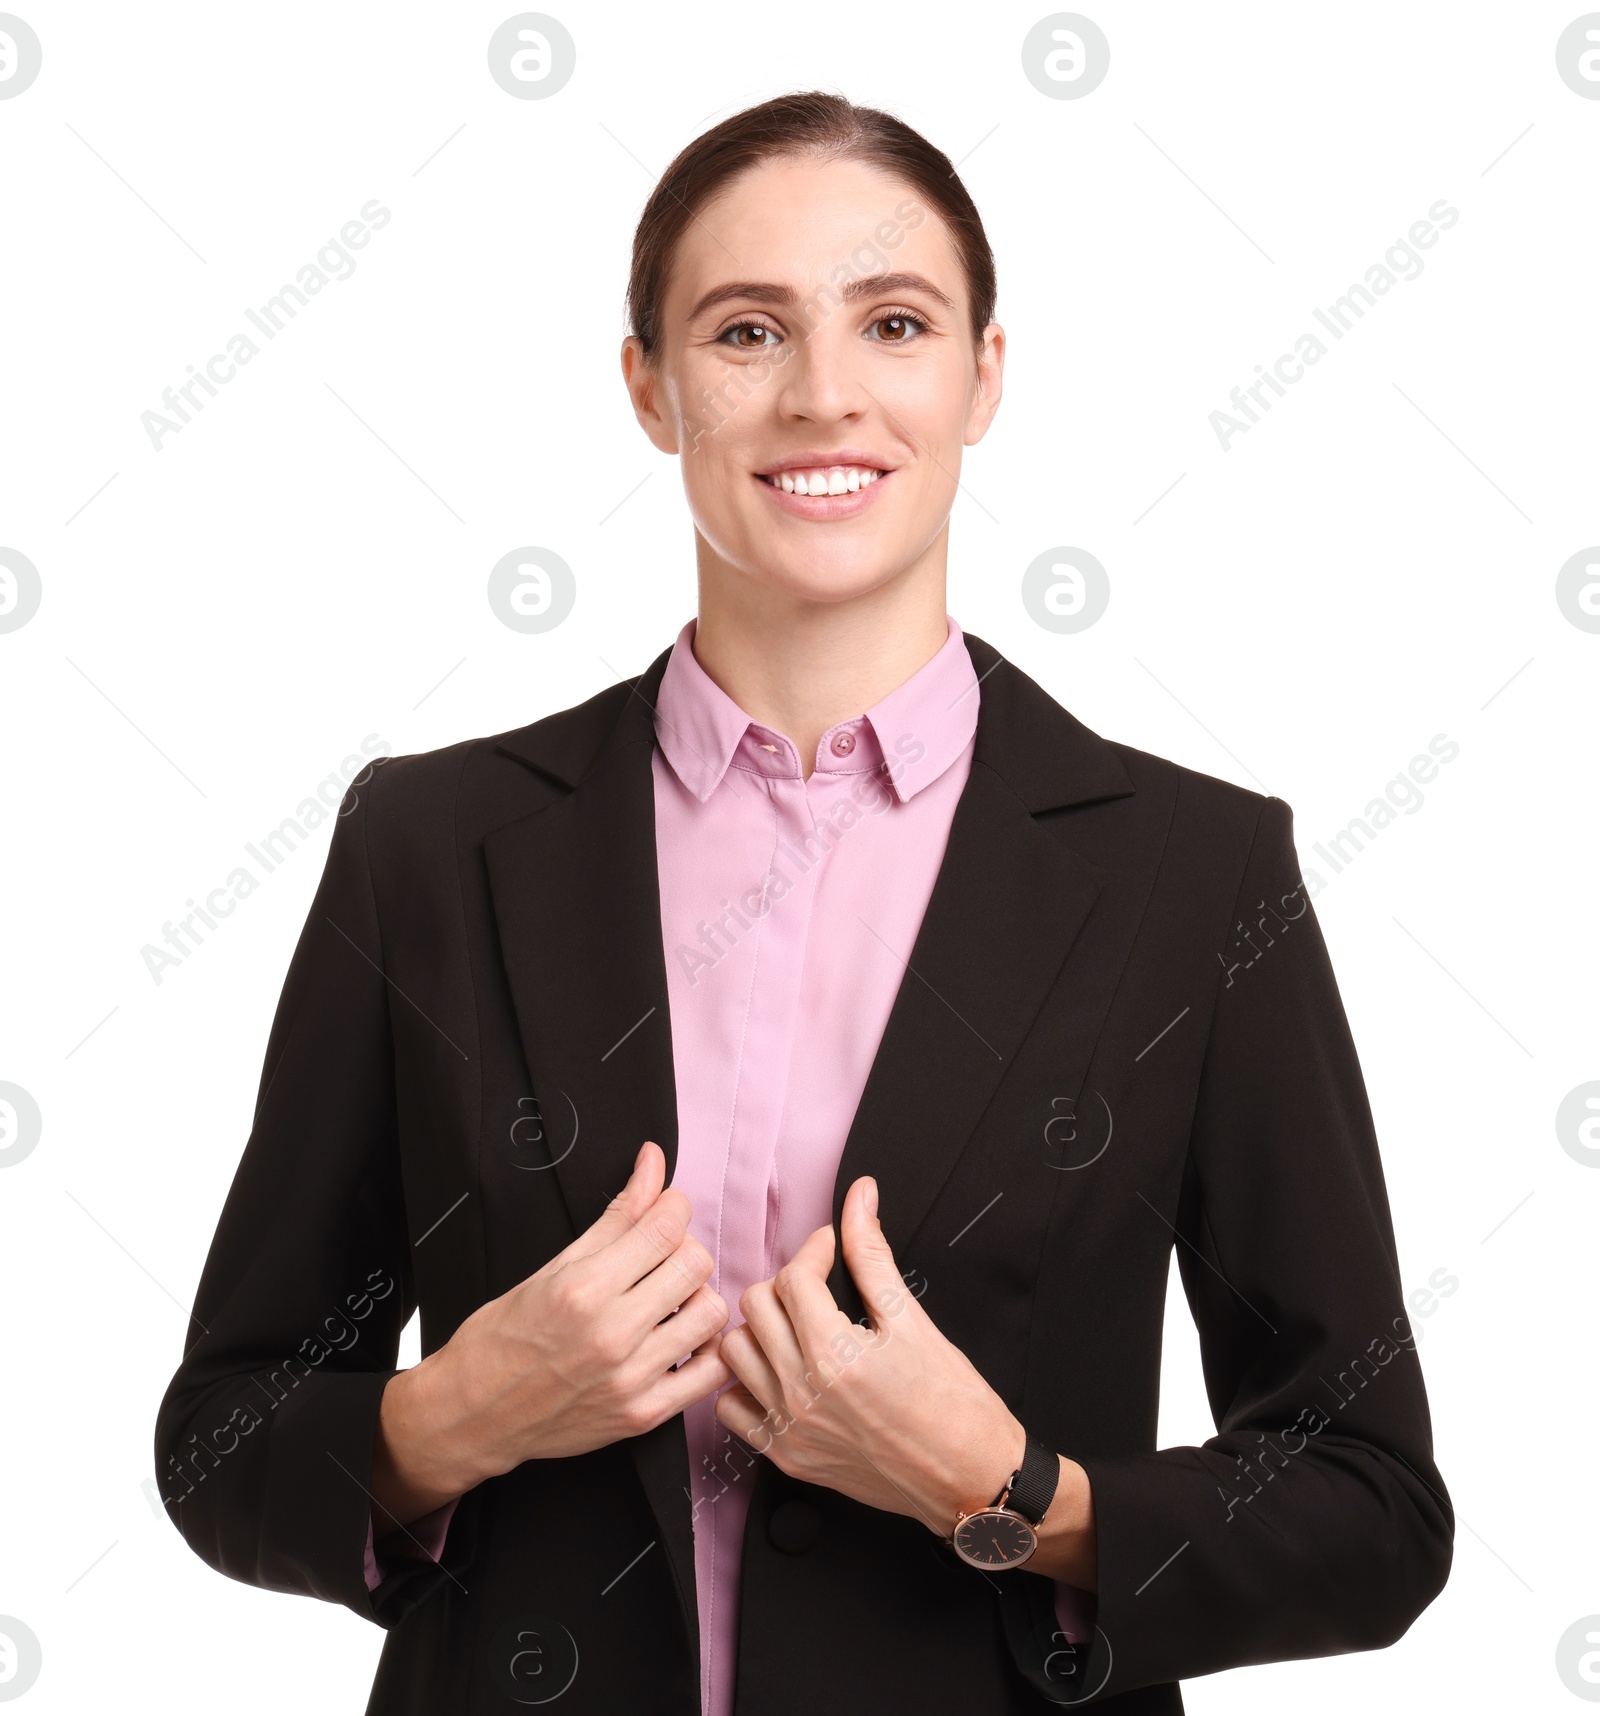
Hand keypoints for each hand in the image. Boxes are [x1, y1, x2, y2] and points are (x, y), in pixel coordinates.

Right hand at [371, 1140, 730, 1528]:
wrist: (474, 1414)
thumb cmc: (503, 1338)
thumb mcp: (554, 1266)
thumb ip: (616, 1215)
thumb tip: (653, 1162)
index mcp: (584, 1288)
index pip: (665, 1226)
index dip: (674, 1205)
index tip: (665, 1209)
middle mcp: (612, 1333)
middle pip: (695, 1264)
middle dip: (683, 1249)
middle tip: (661, 1258)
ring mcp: (630, 1379)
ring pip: (711, 1312)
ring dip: (696, 1297)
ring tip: (670, 1300)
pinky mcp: (643, 1415)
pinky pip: (712, 1372)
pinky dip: (706, 1349)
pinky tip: (681, 1338)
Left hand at [713, 1174, 1031, 1538]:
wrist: (969, 1476)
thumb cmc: (952, 1401)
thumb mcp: (912, 1318)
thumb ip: (872, 1253)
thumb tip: (859, 1196)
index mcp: (835, 1353)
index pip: (792, 1277)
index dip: (815, 1251)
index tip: (832, 1250)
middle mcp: (802, 1393)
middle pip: (756, 1306)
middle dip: (786, 1284)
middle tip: (818, 1287)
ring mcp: (790, 1429)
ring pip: (735, 1353)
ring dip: (761, 1329)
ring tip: (797, 1326)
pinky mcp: (787, 1457)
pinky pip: (732, 1409)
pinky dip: (746, 1384)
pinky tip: (781, 1371)